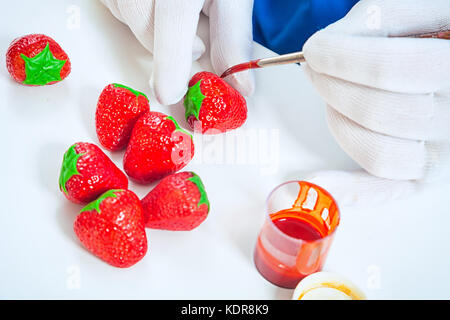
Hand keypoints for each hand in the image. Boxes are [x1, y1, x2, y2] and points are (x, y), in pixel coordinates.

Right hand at [101, 0, 253, 104]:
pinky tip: (155, 6)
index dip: (170, 59)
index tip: (169, 91)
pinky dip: (133, 12)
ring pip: (124, 10)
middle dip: (165, 47)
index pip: (173, 14)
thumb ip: (233, 38)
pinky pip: (112, 0)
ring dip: (148, 28)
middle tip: (194, 46)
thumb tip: (239, 85)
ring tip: (175, 14)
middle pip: (141, 17)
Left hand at [302, 0, 449, 183]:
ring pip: (373, 149)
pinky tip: (320, 179)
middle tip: (317, 69)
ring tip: (334, 95)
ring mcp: (445, 153)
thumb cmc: (436, 38)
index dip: (340, 58)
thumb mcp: (421, 11)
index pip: (387, 68)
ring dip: (337, 118)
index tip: (315, 50)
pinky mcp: (425, 176)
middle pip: (374, 111)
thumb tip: (328, 47)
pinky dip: (349, 188)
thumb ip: (379, 19)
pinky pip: (383, 189)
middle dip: (330, 85)